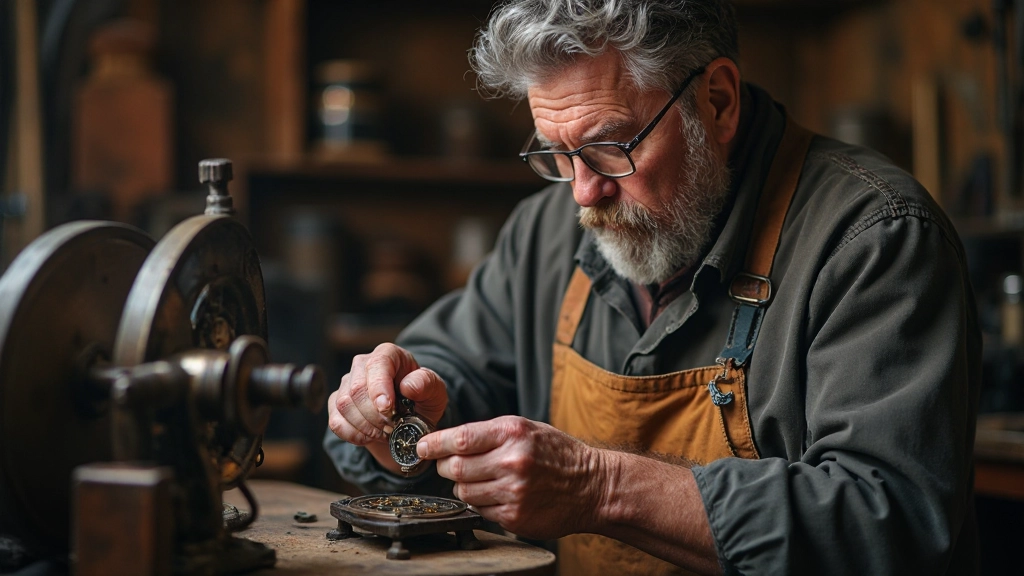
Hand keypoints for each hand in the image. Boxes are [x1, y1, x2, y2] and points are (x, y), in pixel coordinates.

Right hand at [327, 343, 447, 470]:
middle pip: (357, 389)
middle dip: (375, 415)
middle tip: (392, 427)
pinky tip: (368, 437)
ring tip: (384, 432)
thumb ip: (426, 384)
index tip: (388, 409)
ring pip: (344, 405)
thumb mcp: (435, 391)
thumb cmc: (422, 398)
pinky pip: (336, 421)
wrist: (411, 416)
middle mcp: (363, 364)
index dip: (379, 388)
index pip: (377, 365)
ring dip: (365, 426)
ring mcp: (347, 383)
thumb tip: (408, 386)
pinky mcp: (337, 403)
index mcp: (388, 354)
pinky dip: (353, 434)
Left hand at [417, 416, 604, 538]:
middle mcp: (512, 461)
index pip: (459, 439)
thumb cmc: (558, 454)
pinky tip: (497, 495)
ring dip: (464, 486)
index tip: (421, 447)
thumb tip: (448, 443)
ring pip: (463, 491)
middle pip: (455, 467)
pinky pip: (479, 510)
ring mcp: (513, 492)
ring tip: (484, 480)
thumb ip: (489, 434)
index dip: (433, 444)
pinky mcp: (514, 516)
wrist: (592, 486)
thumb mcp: (527, 429)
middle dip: (446, 466)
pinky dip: (481, 503)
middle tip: (452, 465)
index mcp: (513, 433)